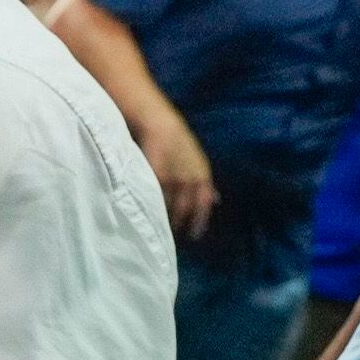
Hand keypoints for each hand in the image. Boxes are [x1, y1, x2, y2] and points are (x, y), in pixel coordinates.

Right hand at [138, 111, 218, 240]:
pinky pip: (152, 194)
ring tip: (156, 226)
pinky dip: (149, 204)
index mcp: (202, 175)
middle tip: (171, 234)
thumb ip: (204, 182)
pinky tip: (144, 212)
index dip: (199, 220)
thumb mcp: (197, 161)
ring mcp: (172, 176)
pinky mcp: (155, 174)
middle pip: (185, 208)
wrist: (159, 124)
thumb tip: (215, 201)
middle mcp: (190, 178)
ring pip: (168, 204)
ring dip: (163, 216)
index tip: (195, 235)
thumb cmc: (176, 141)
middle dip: (179, 222)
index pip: (204, 204)